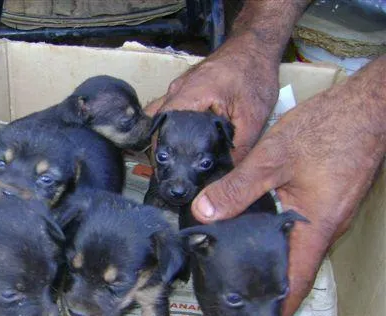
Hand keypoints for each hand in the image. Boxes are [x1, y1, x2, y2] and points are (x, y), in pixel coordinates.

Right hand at [145, 37, 279, 161]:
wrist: (255, 45)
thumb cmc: (254, 73)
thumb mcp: (253, 116)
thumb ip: (240, 146)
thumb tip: (230, 173)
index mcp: (189, 96)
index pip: (161, 129)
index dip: (163, 153)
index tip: (168, 172)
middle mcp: (177, 90)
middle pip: (158, 126)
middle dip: (163, 150)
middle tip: (172, 172)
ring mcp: (178, 88)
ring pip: (161, 118)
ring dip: (165, 138)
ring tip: (175, 160)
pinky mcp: (185, 88)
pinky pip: (170, 110)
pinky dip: (172, 126)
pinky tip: (182, 140)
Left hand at [190, 59, 385, 315]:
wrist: (369, 108)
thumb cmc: (328, 130)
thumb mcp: (273, 157)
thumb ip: (237, 188)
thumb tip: (203, 214)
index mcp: (314, 229)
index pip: (293, 284)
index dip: (276, 312)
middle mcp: (324, 230)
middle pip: (294, 273)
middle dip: (268, 295)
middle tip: (240, 313)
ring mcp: (327, 217)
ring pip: (296, 253)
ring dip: (272, 270)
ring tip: (241, 284)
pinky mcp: (325, 203)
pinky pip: (300, 234)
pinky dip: (278, 246)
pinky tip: (255, 240)